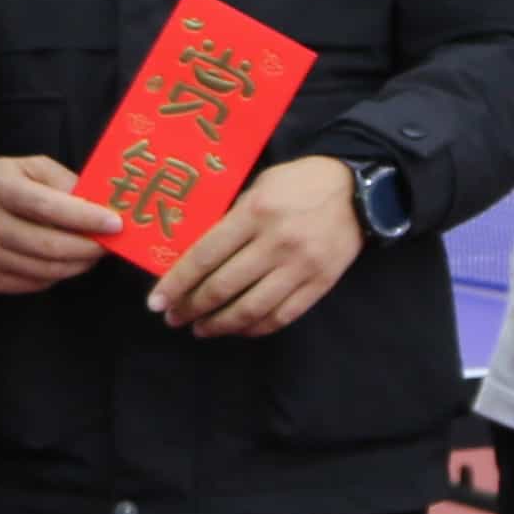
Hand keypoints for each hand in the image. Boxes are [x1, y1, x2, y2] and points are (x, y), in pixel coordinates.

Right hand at [0, 153, 124, 295]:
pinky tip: (64, 260)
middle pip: (50, 246)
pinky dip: (58, 274)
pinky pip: (36, 283)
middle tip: (110, 243)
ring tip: (91, 252)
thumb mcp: (34, 168)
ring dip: (78, 264)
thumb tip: (102, 207)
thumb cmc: (9, 184)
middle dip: (89, 248)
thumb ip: (67, 183)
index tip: (116, 224)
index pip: (49, 208)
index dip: (87, 218)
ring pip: (47, 269)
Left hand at [152, 156, 361, 338]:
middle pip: (223, 287)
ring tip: (200, 329)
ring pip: (250, 309)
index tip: (155, 303)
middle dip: (191, 308)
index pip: (204, 256)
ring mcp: (300, 267)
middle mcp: (276, 243)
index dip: (176, 284)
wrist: (358, 191)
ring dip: (219, 325)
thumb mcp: (258, 188)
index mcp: (255, 213)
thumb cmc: (298, 184)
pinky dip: (254, 328)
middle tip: (173, 318)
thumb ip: (230, 220)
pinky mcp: (320, 284)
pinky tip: (237, 328)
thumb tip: (194, 256)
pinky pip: (281, 316)